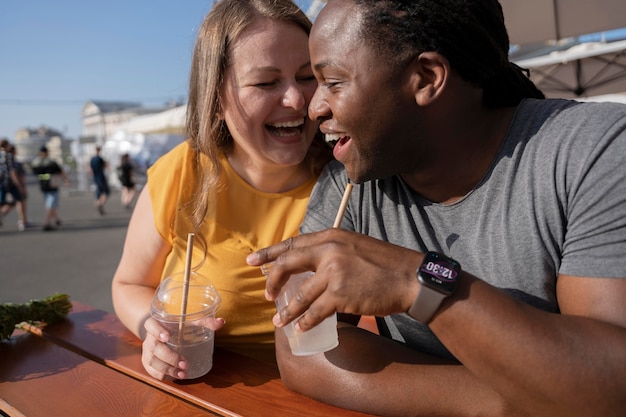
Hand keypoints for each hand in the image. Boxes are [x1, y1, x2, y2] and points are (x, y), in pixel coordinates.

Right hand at [141, 316, 224, 379]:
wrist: (162, 333)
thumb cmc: (177, 326)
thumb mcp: (189, 322)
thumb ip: (205, 322)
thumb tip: (221, 322)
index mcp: (156, 324)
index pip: (151, 325)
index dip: (157, 331)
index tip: (167, 337)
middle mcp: (149, 338)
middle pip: (154, 347)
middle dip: (170, 357)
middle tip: (185, 363)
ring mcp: (146, 351)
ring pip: (152, 361)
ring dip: (168, 369)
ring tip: (183, 373)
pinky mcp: (147, 363)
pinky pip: (152, 372)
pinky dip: (164, 376)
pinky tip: (176, 377)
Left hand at [247, 229, 421, 330]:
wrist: (410, 277)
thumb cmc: (385, 264)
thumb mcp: (355, 246)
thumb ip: (332, 250)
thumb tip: (309, 264)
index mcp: (331, 236)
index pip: (293, 243)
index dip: (270, 253)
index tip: (253, 261)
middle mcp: (329, 251)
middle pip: (288, 264)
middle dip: (273, 281)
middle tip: (266, 295)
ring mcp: (334, 273)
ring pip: (300, 295)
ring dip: (287, 311)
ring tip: (279, 321)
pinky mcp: (341, 295)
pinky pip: (315, 312)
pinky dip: (306, 322)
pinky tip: (302, 328)